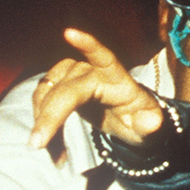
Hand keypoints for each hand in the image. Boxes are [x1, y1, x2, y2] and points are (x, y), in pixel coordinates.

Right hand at [28, 29, 165, 151]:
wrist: (128, 120)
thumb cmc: (139, 119)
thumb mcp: (150, 127)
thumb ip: (151, 124)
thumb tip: (152, 122)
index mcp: (116, 77)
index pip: (104, 57)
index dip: (88, 45)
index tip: (70, 33)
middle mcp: (89, 70)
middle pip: (64, 91)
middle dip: (49, 118)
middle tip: (38, 145)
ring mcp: (70, 75)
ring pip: (46, 97)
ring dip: (43, 125)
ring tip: (53, 156)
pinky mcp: (57, 85)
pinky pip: (42, 103)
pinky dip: (43, 125)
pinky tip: (52, 148)